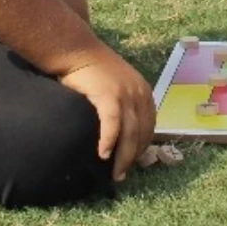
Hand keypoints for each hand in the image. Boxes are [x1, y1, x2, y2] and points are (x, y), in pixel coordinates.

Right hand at [59, 46, 154, 182]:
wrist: (77, 50)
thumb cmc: (92, 70)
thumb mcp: (115, 87)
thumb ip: (122, 105)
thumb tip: (120, 133)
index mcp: (144, 91)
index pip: (149, 126)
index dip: (143, 147)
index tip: (133, 163)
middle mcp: (139, 93)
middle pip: (142, 133)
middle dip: (133, 157)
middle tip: (122, 175)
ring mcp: (126, 93)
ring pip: (130, 133)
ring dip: (123, 157)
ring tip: (115, 174)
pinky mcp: (109, 95)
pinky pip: (113, 124)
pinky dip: (109, 141)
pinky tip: (103, 154)